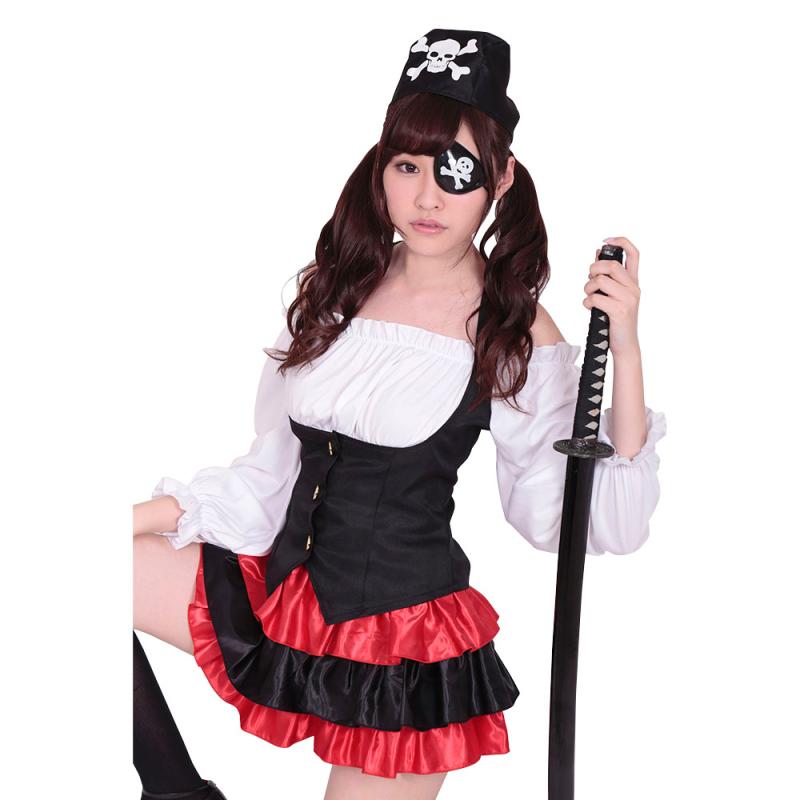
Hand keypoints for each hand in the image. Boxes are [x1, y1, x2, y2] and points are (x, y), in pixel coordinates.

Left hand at [583, 235, 640, 358]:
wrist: (625, 345)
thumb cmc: (615, 320)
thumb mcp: (614, 295)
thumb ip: (608, 277)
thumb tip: (598, 254)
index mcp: (633, 282)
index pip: (634, 253)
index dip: (621, 242)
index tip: (605, 241)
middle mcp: (634, 288)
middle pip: (611, 265)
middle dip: (594, 269)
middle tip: (589, 281)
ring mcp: (628, 299)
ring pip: (601, 281)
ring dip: (588, 287)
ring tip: (589, 296)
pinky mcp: (620, 311)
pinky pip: (596, 298)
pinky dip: (587, 302)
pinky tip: (590, 307)